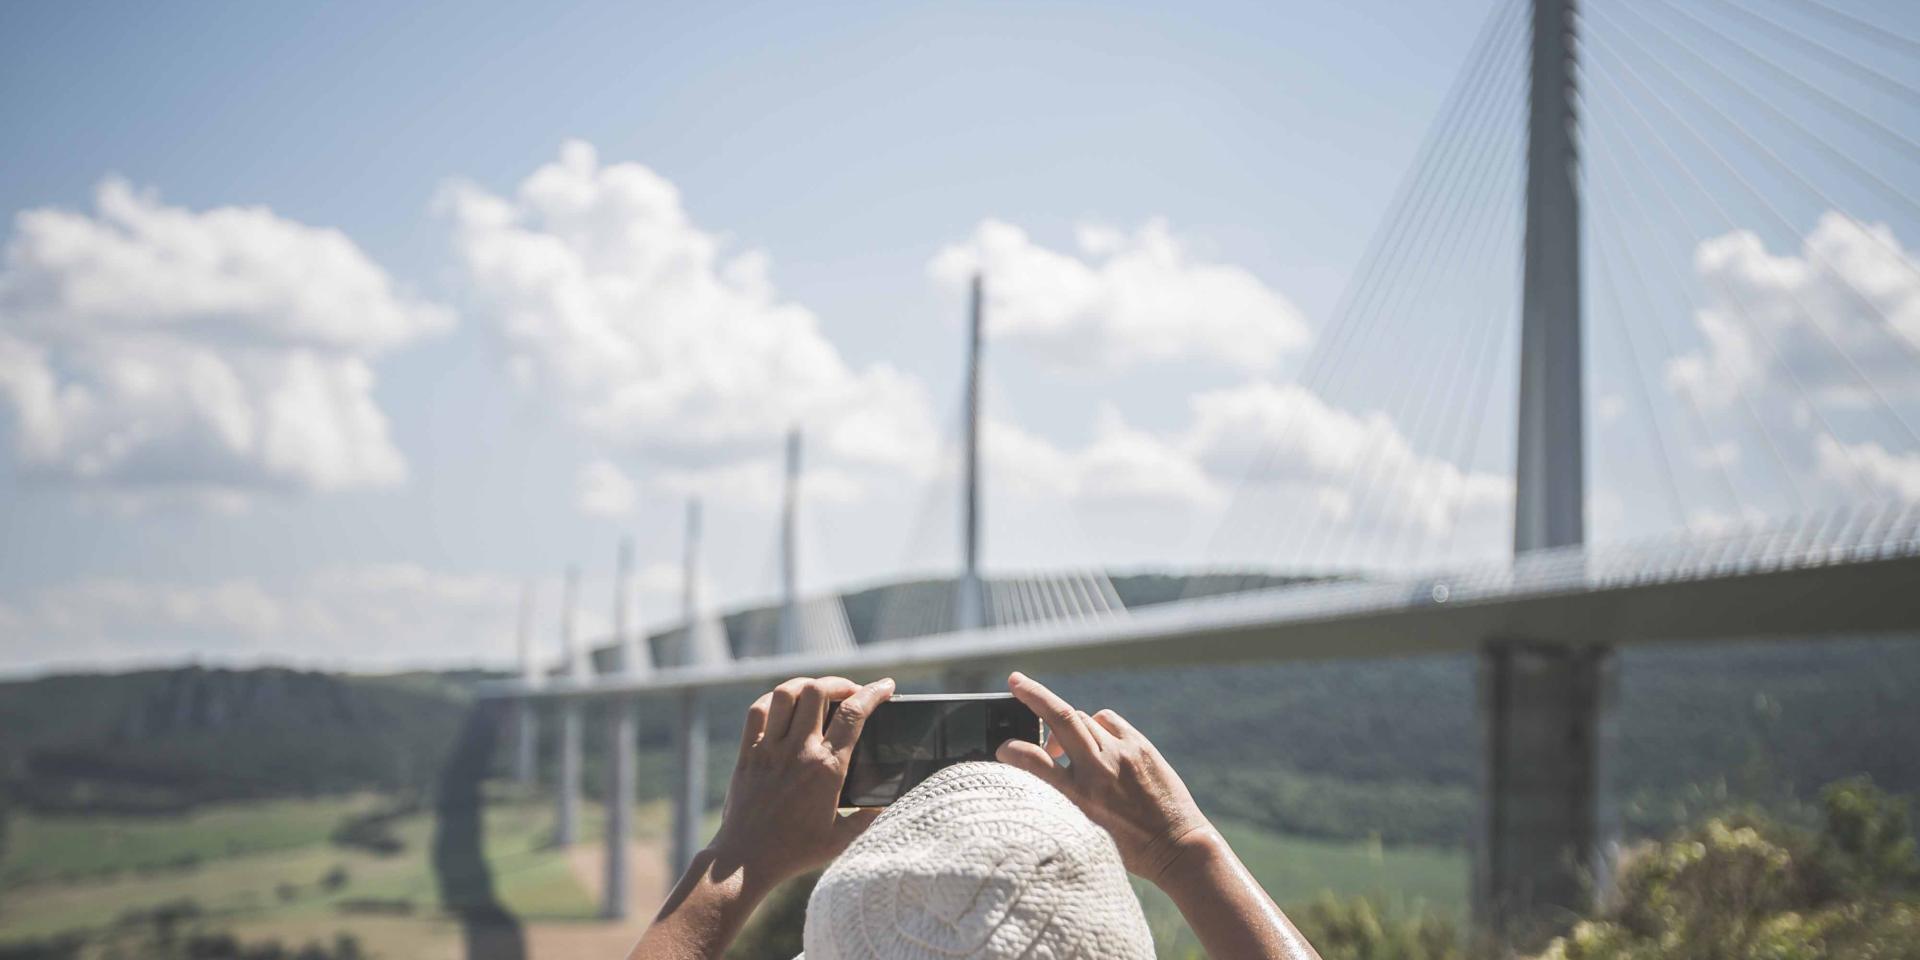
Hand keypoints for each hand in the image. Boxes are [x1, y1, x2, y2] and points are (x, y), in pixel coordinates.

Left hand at [706, 675, 894, 888]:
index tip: (886, 686)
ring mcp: (769, 749)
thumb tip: (884, 804)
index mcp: (827, 769)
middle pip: (818, 691)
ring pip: (786, 693)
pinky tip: (784, 706)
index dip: (873, 692)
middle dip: (839, 683)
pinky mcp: (748, 753)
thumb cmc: (795, 852)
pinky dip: (773, 700)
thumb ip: (867, 819)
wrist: (745, 861)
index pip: (854, 714)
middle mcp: (798, 752)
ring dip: (806, 685)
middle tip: (849, 692)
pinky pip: (758, 710)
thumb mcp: (841, 839)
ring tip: (818, 693)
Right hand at [995, 671, 1214, 885]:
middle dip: (1033, 694)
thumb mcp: (1083, 830)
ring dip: (1066, 725)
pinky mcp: (1141, 746)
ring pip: (1083, 718)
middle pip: (1060, 718)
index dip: (1011, 750)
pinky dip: (1094, 725)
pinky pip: (1107, 719)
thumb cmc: (1128, 847)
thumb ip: (1060, 798)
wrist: (1177, 846)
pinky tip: (1094, 742)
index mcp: (1080, 799)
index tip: (1001, 749)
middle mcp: (1100, 771)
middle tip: (1016, 681)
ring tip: (1065, 746)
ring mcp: (1123, 753)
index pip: (1034, 762)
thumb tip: (1042, 767)